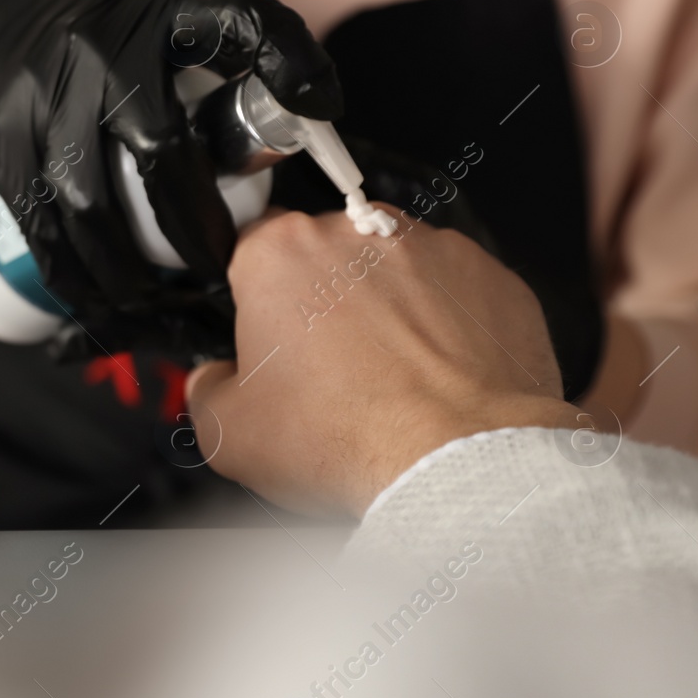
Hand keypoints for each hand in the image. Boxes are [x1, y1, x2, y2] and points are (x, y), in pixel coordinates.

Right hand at [0, 0, 342, 349]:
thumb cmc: (96, 50)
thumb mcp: (164, 31)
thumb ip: (234, 61)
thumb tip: (315, 115)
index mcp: (159, 19)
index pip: (237, 18)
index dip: (285, 57)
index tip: (321, 107)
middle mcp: (102, 52)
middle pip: (160, 149)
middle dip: (195, 227)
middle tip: (222, 271)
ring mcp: (45, 101)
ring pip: (92, 207)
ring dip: (132, 271)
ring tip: (162, 299)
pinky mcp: (1, 147)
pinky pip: (43, 230)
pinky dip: (77, 281)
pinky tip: (105, 302)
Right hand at [185, 210, 566, 517]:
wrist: (459, 463)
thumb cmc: (352, 436)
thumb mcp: (229, 433)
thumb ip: (206, 388)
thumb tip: (214, 383)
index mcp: (280, 253)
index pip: (247, 248)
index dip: (251, 297)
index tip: (263, 332)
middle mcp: (355, 234)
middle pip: (323, 255)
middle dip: (320, 300)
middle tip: (324, 369)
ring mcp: (431, 249)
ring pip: (392, 269)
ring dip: (387, 310)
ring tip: (388, 382)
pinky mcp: (491, 277)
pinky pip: (458, 292)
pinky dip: (448, 326)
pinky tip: (436, 380)